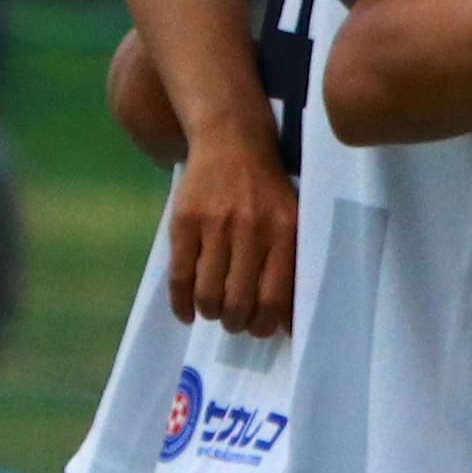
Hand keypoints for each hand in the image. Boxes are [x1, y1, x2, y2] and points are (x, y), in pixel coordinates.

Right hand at [164, 125, 298, 337]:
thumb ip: (290, 266)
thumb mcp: (291, 220)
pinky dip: (181, 304)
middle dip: (237, 323)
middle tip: (236, 322)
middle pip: (239, 301)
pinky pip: (180, 276)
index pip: (274, 297)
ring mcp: (214, 225)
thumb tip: (286, 325)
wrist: (231, 142)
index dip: (265, 324)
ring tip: (214, 311)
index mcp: (283, 232)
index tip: (260, 329)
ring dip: (211, 314)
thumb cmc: (266, 189)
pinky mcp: (184, 222)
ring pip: (208, 294)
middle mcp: (250, 230)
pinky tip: (187, 313)